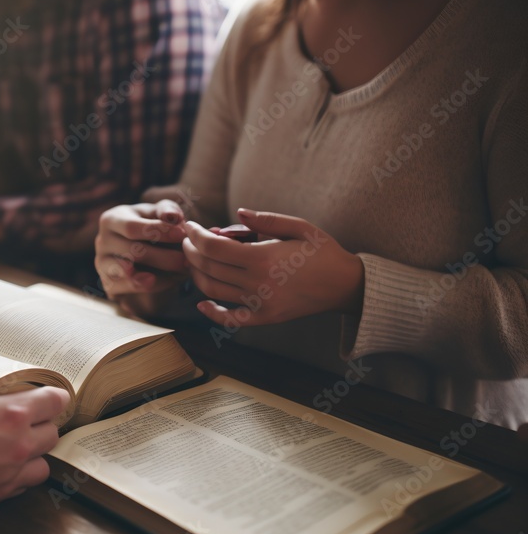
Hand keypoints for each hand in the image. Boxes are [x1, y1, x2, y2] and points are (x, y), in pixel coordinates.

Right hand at [0, 387, 70, 517]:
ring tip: (16, 451)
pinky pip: (24, 485)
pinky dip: (19, 477)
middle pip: (52, 433)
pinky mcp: (1, 495)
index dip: (54, 399)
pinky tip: (2, 471)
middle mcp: (20, 444)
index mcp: (11, 414)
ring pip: (43, 463)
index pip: (54, 402)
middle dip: (42, 427)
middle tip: (26, 424)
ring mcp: (13, 472)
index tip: (51, 398)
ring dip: (34, 456)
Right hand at [95, 201, 189, 315]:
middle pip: (132, 251)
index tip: (182, 234)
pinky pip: (129, 288)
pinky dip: (152, 286)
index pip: (132, 227)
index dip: (158, 231)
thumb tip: (173, 217)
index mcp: (112, 219)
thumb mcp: (160, 214)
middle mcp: (102, 241)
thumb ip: (168, 210)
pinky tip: (170, 282)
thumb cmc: (151, 227)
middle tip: (186, 260)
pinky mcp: (107, 283)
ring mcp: (102, 264)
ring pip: (128, 273)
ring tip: (180, 274)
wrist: (141, 254)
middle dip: (163, 257)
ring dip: (158, 274)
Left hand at [183, 209, 363, 326]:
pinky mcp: (264, 317)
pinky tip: (201, 303)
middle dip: (191, 251)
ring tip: (193, 260)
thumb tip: (237, 214)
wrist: (345, 285)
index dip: (195, 235)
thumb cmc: (322, 251)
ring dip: (196, 274)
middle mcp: (257, 283)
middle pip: (208, 267)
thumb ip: (266, 219)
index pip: (214, 247)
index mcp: (263, 258)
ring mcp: (260, 303)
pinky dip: (212, 313)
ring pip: (212, 290)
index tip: (189, 226)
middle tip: (187, 240)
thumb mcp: (299, 227)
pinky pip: (230, 319)